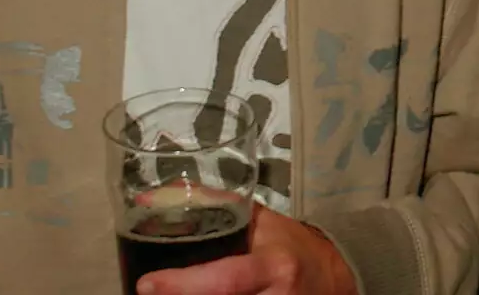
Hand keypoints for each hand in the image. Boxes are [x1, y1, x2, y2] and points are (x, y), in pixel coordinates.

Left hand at [137, 204, 357, 294]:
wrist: (332, 279)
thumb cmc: (291, 246)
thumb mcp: (262, 223)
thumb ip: (218, 208)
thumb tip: (168, 194)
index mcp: (273, 266)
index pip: (226, 279)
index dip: (184, 285)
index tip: (147, 283)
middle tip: (148, 290)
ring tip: (164, 292)